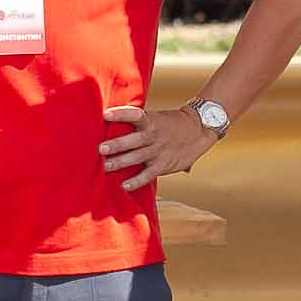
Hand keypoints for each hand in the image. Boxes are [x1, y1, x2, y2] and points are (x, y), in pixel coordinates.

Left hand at [99, 106, 218, 191]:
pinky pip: (148, 174)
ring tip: (106, 166)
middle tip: (101, 148)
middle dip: (117, 144)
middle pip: (134, 140)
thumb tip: (109, 119)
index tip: (105, 115)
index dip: (120, 114)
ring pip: (138, 157)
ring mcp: (158, 151)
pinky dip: (136, 181)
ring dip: (121, 162)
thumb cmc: (171, 124)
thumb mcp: (156, 118)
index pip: (135, 115)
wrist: (199, 130)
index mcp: (151, 121)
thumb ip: (138, 122)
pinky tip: (124, 185)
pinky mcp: (163, 165)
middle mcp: (153, 136)